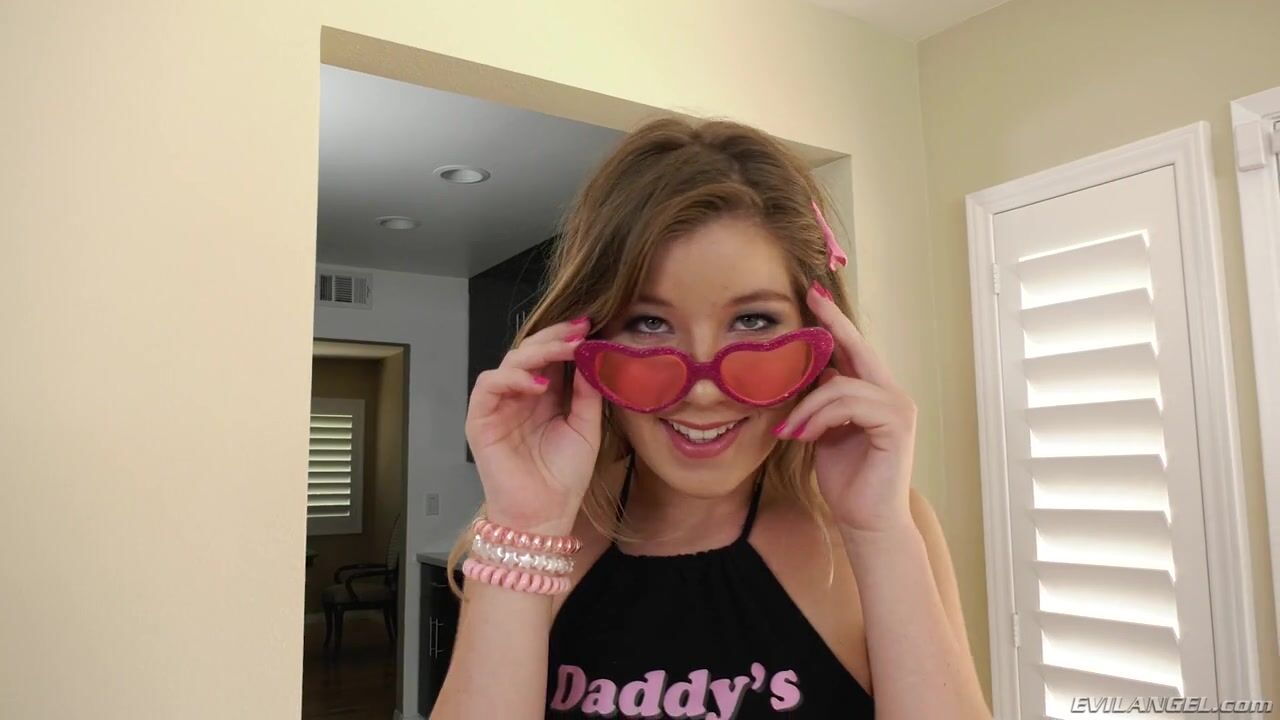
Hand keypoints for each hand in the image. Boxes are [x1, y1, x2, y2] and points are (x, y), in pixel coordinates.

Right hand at [465, 317, 603, 534]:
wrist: (544, 516)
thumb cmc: (564, 477)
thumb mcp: (585, 428)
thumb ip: (587, 393)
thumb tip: (593, 356)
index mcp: (543, 396)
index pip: (550, 356)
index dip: (566, 338)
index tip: (590, 326)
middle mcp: (518, 396)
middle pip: (529, 351)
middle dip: (554, 336)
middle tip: (579, 330)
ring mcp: (498, 406)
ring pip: (508, 362)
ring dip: (536, 351)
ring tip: (565, 350)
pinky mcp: (480, 420)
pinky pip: (488, 386)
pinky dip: (511, 378)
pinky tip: (538, 383)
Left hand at [772, 283, 918, 533]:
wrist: (865, 521)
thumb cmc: (846, 480)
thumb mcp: (825, 432)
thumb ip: (822, 402)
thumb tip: (810, 371)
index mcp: (874, 393)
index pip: (853, 350)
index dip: (835, 322)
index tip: (814, 295)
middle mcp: (891, 394)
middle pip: (858, 349)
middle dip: (833, 322)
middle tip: (810, 297)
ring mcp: (898, 407)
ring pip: (843, 383)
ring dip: (808, 406)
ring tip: (790, 430)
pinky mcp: (896, 423)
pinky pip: (849, 403)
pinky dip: (821, 416)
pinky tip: (805, 436)